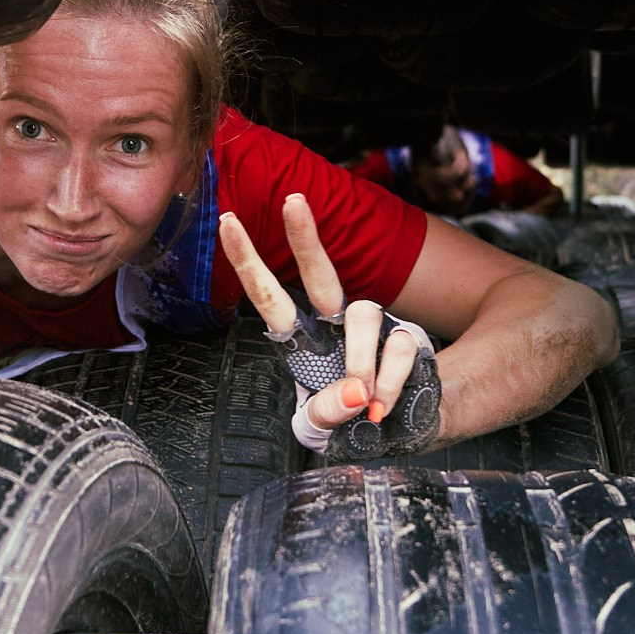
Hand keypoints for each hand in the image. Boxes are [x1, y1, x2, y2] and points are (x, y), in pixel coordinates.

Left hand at [218, 192, 442, 458]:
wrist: (398, 433)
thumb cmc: (350, 423)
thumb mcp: (323, 427)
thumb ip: (327, 413)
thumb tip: (355, 392)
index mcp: (303, 342)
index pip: (271, 298)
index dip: (249, 263)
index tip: (227, 223)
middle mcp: (336, 325)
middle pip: (320, 274)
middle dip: (304, 236)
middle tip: (292, 200)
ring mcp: (374, 327)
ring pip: (364, 316)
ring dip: (362, 360)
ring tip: (364, 400)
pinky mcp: (407, 335)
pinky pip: (401, 345)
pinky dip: (392, 381)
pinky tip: (385, 403)